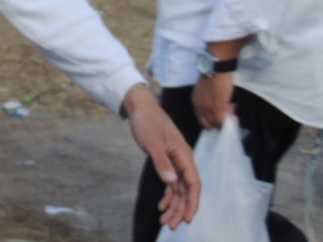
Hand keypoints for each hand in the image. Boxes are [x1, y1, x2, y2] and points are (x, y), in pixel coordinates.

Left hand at [122, 83, 199, 229]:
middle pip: (186, 190)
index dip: (192, 203)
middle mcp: (183, 160)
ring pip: (178, 189)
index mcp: (184, 155)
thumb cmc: (147, 121)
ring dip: (173, 205)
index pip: (193, 184)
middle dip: (180, 209)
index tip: (187, 218)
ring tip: (165, 221)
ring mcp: (176, 161)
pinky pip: (171, 183)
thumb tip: (171, 183)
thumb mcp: (152, 142)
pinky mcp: (167, 160)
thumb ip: (161, 162)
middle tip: (171, 226)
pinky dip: (167, 195)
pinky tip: (162, 206)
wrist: (140, 106)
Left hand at [192, 72, 234, 129]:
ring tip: (231, 108)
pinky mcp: (217, 108)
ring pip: (216, 124)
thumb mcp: (205, 90)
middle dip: (218, 121)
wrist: (215, 68)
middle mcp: (199, 107)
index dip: (212, 120)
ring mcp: (207, 108)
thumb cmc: (212, 76)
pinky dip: (228, 119)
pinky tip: (233, 109)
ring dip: (224, 119)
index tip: (220, 115)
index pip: (201, 120)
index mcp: (195, 102)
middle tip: (227, 113)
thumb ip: (208, 100)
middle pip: (208, 124)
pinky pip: (222, 121)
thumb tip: (218, 107)